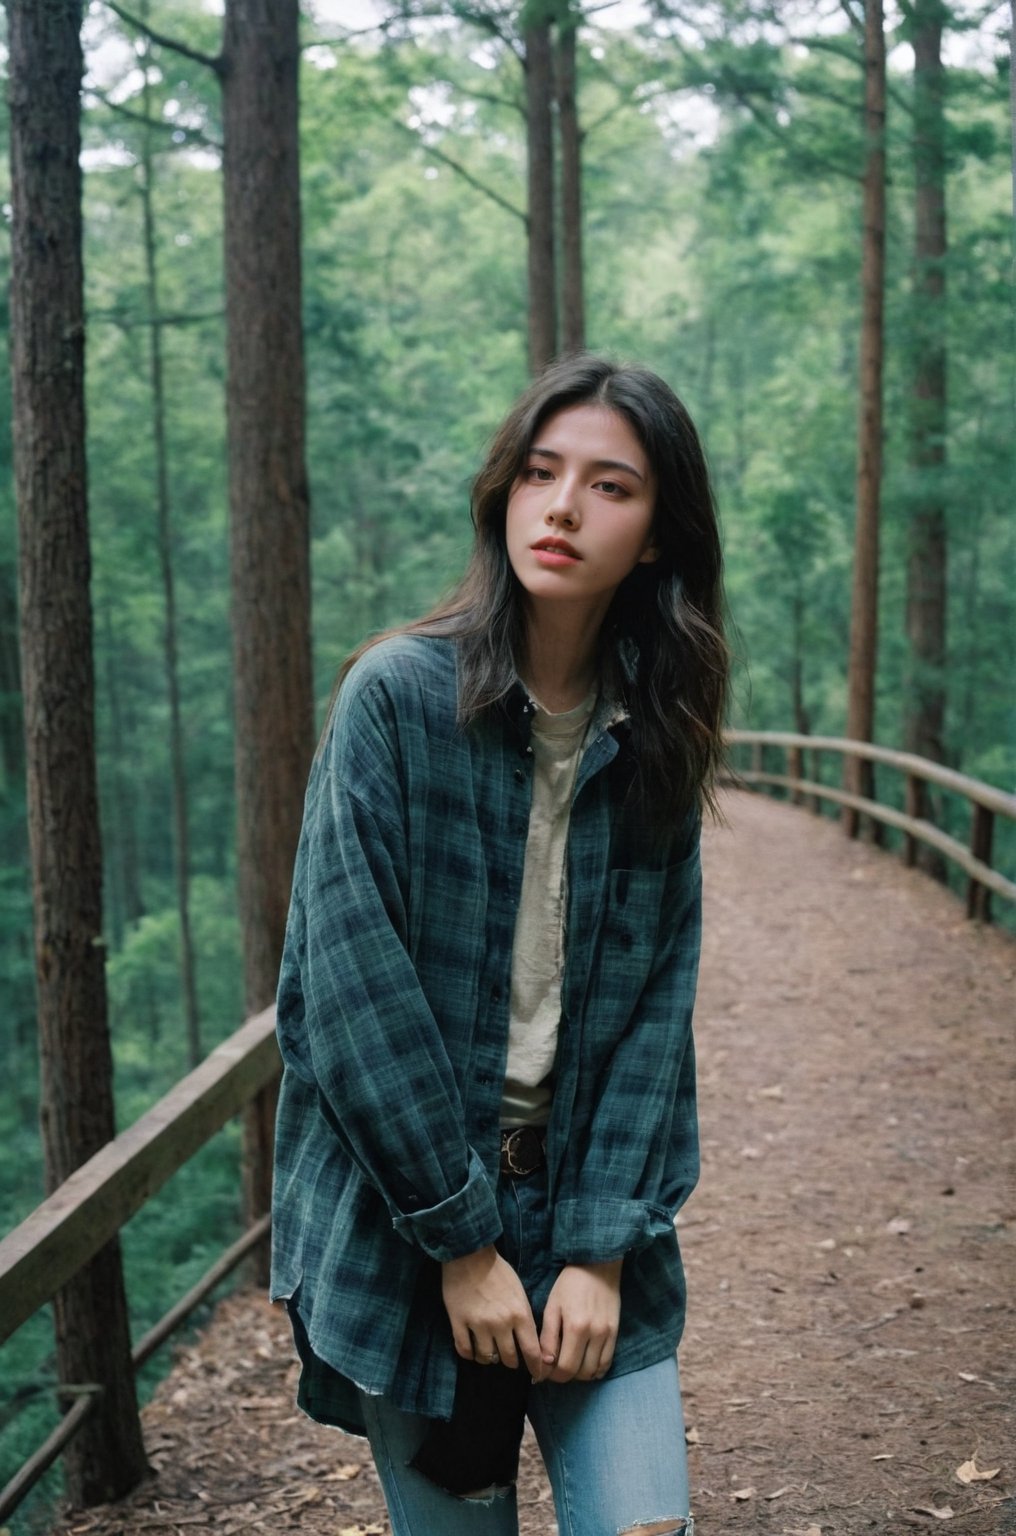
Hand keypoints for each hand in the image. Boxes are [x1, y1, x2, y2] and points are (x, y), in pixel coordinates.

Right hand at [441, 1246, 552, 1379]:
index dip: (536, 1368)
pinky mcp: (458, 1322)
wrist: (469, 1254)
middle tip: (509, 1358)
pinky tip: (472, 1350)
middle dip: (511, 1361)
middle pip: (509, 1358)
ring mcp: (478, 1324)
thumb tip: (529, 1340)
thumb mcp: (519, 1292)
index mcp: (520, 1314)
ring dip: (489, 1358)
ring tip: (489, 1352)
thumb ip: (524, 1317)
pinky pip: (465, 1350)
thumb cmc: (498, 1271)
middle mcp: (501, 1324)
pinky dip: (469, 1354)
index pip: (532, 1351)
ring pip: (486, 1357)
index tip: (537, 1376)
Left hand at [539, 1260, 622, 1382]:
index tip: (545, 1372)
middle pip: (579, 1372)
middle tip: (556, 1368)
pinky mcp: (616, 1332)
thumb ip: (548, 1338)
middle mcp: (594, 1334)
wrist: (597, 1265)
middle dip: (565, 1375)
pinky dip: (596, 1370)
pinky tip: (587, 1364)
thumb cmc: (569, 1284)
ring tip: (571, 1364)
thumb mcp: (552, 1307)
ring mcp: (607, 1334)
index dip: (552, 1376)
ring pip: (594, 1371)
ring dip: (580, 1374)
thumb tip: (545, 1365)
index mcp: (575, 1327)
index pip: (564, 1368)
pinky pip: (607, 1362)